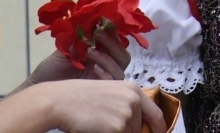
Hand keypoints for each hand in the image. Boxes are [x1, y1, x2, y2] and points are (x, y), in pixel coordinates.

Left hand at [27, 29, 130, 86]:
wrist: (39, 90)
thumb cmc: (50, 71)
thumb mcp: (66, 50)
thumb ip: (81, 39)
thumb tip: (92, 21)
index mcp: (99, 55)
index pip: (115, 43)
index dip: (113, 32)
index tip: (103, 22)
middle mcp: (105, 67)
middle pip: (123, 56)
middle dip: (113, 43)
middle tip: (98, 34)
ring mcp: (103, 80)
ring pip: (120, 69)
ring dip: (108, 57)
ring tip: (90, 52)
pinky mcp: (100, 93)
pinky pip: (113, 82)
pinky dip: (107, 72)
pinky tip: (94, 68)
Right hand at [43, 80, 166, 132]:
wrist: (59, 102)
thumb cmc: (78, 98)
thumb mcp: (108, 95)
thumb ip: (125, 107)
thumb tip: (138, 126)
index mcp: (133, 89)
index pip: (156, 114)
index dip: (160, 128)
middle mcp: (133, 100)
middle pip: (139, 129)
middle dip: (127, 132)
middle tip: (106, 127)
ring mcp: (127, 114)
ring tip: (96, 125)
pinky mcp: (118, 128)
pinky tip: (94, 129)